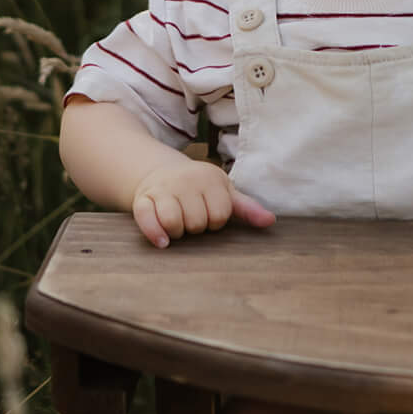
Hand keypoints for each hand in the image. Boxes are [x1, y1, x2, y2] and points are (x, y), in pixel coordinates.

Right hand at [132, 159, 275, 249]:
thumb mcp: (224, 192)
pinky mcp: (142, 199)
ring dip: (177, 232)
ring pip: (172, 221)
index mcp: (210, 178)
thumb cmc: (199, 188)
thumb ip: (246, 208)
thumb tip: (270, 221)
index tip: (210, 213)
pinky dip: (154, 233)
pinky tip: (163, 243)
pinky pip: (146, 219)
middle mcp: (185, 181)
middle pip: (196, 222)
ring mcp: (162, 189)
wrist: (162, 171)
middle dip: (196, 227)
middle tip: (192, 218)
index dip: (216, 221)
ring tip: (179, 226)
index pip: (220, 215)